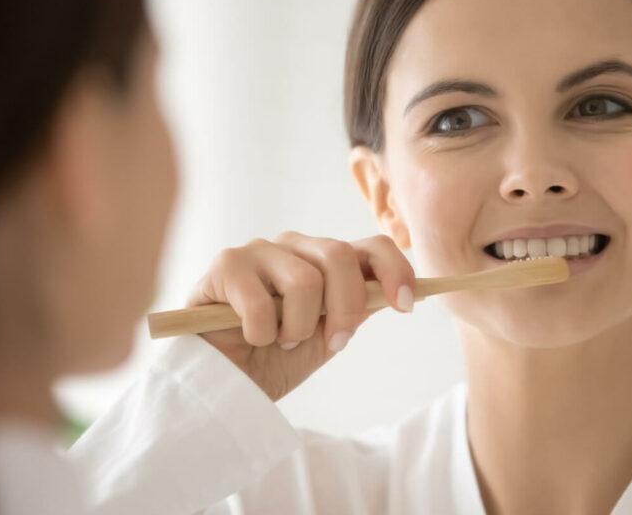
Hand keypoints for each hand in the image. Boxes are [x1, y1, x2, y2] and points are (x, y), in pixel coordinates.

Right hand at [187, 233, 414, 400]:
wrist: (223, 385)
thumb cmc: (275, 358)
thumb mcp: (328, 335)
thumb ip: (358, 307)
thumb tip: (398, 291)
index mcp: (324, 260)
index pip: (372, 245)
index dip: (396, 271)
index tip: (407, 306)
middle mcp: (295, 246)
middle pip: (340, 257)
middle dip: (345, 308)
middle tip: (334, 342)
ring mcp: (259, 250)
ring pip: (304, 281)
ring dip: (298, 328)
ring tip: (280, 341)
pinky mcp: (226, 266)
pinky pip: (262, 304)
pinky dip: (262, 334)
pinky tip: (250, 338)